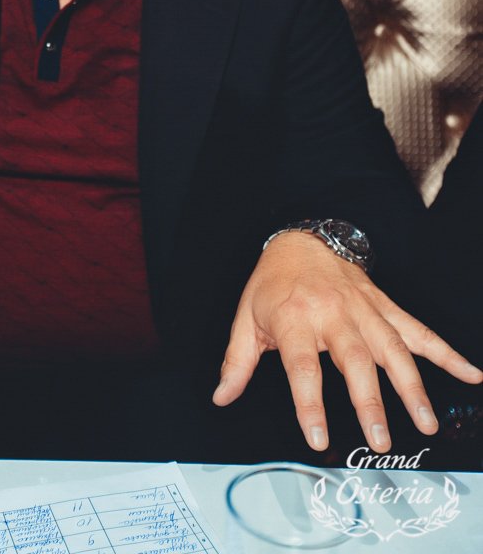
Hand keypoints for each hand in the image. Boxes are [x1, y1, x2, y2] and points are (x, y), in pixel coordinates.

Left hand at [212, 231, 482, 452]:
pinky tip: (470, 374)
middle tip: (380, 441)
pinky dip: (447, 353)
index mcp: (294, 318)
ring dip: (411, 387)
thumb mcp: (246, 318)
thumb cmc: (271, 284)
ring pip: (393, 349)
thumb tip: (221, 397)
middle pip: (355, 361)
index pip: (303, 367)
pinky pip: (419, 330)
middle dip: (369, 403)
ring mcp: (364, 309)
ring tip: (425, 423)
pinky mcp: (385, 307)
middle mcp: (333, 313)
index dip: (309, 404)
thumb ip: (236, 361)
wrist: (301, 238)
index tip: (317, 438)